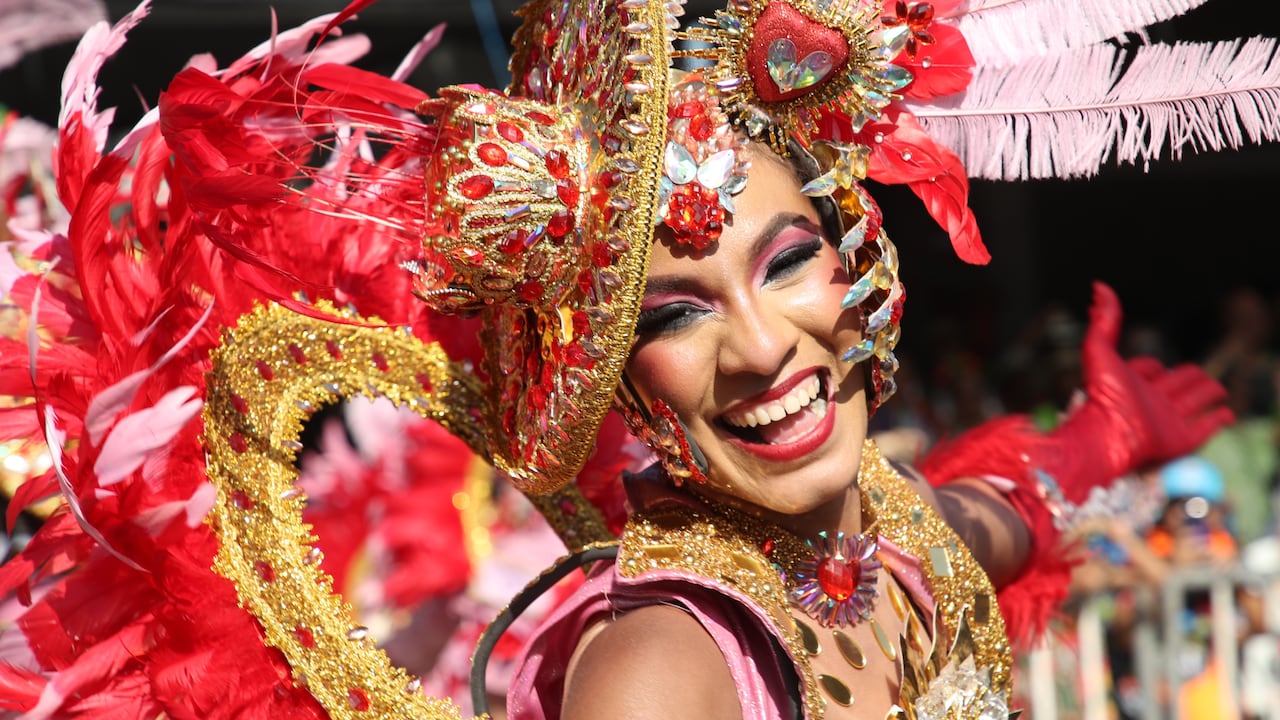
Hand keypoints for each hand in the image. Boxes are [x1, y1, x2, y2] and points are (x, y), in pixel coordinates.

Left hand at [1051, 282, 1234, 500]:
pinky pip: (1203, 431)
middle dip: (1190, 376)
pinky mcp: (1179, 441)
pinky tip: (1226, 414)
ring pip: (1194, 403)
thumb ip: (1104, 319)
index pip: (1149, 368)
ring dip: (1208, 394)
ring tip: (1218, 389)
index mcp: (1131, 382)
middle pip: (1178, 384)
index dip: (1151, 366)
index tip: (1153, 367)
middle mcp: (1151, 401)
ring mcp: (1167, 422)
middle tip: (1198, 373)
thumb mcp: (1098, 349)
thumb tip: (1099, 287)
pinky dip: (1216, 422)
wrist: (1108, 434)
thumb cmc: (1101, 393)